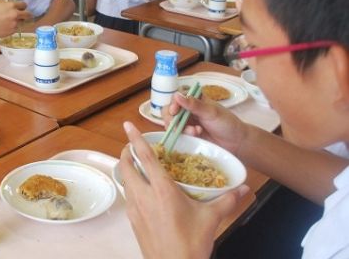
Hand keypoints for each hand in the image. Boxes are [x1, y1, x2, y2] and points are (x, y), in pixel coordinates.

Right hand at [0, 0, 31, 39]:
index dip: (22, 6)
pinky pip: (16, 28)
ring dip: (18, 22)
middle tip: (23, 16)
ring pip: (22, 22)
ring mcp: (14, 24)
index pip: (24, 5)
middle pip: (28, 15)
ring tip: (9, 22)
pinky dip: (13, 27)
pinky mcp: (12, 31)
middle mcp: (15, 14)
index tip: (21, 8)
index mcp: (12, 5)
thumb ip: (7, 1)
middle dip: (26, 15)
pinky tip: (5, 26)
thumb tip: (13, 2)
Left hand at [120, 121, 249, 258]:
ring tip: (135, 166)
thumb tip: (244, 188)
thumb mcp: (212, 219)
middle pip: (127, 167)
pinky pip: (128, 197)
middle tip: (131, 146)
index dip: (135, 139)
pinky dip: (131, 187)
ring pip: (125, 182)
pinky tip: (141, 191)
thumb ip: (227, 200)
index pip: (145, 158)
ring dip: (127, 170)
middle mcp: (144, 196)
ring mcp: (135, 210)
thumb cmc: (191, 243)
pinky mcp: (133, 222)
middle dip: (126, 153)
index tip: (127, 125)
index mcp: (162, 190)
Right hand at [163, 92, 248, 155]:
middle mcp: (189, 109)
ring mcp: (188, 122)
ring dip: (180, 128)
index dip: (173, 104)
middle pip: (170, 110)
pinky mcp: (188, 134)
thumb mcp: (211, 112)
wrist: (236, 143)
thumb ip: (194, 104)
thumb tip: (177, 95)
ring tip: (195, 131)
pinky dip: (184, 134)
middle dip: (172, 118)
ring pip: (172, 122)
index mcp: (195, 99)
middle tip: (179, 126)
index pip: (177, 97)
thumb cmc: (227, 123)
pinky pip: (178, 133)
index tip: (175, 111)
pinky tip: (196, 134)